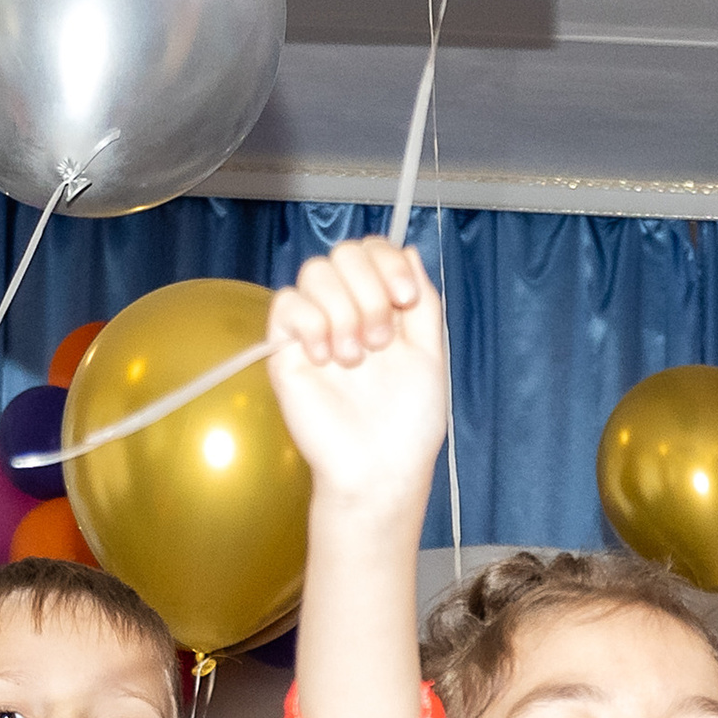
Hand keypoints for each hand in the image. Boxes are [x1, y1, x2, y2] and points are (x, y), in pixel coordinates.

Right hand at [266, 241, 449, 519]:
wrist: (381, 468)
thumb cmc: (408, 422)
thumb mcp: (431, 353)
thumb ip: (424, 300)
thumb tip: (406, 250)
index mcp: (379, 307)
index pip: (371, 250)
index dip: (387, 262)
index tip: (405, 299)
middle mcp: (345, 311)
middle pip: (343, 253)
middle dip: (369, 290)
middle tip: (381, 340)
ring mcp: (314, 329)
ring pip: (315, 272)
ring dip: (344, 310)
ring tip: (356, 357)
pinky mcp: (286, 351)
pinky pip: (286, 304)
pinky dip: (311, 324)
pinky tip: (327, 360)